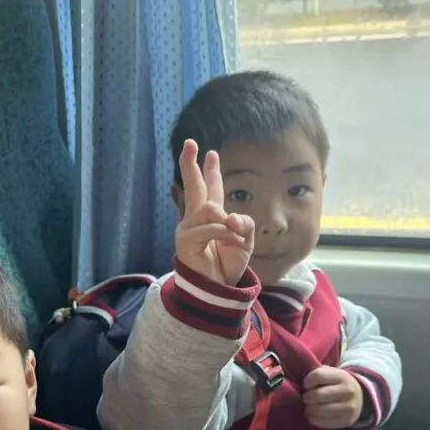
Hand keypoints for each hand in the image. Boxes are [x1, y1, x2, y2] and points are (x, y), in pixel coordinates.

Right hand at [175, 139, 254, 285]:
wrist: (217, 288)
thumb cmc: (228, 263)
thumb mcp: (245, 239)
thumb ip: (243, 222)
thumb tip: (230, 217)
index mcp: (212, 217)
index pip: (211, 189)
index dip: (210, 171)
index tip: (211, 152)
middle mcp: (196, 218)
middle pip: (193, 186)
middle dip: (190, 163)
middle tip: (189, 142)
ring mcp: (188, 228)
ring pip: (208, 208)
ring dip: (226, 221)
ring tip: (234, 235)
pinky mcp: (185, 240)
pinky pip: (209, 227)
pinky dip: (224, 233)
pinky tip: (232, 241)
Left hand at [302, 366, 363, 429]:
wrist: (360, 397)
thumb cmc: (337, 384)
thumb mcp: (331, 373)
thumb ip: (317, 374)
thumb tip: (302, 385)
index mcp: (342, 376)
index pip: (317, 376)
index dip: (307, 382)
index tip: (307, 385)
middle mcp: (348, 391)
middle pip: (317, 395)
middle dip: (307, 397)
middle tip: (306, 398)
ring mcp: (349, 407)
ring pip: (320, 410)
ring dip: (309, 409)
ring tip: (308, 408)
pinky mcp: (347, 421)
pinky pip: (323, 422)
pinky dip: (313, 419)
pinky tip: (313, 416)